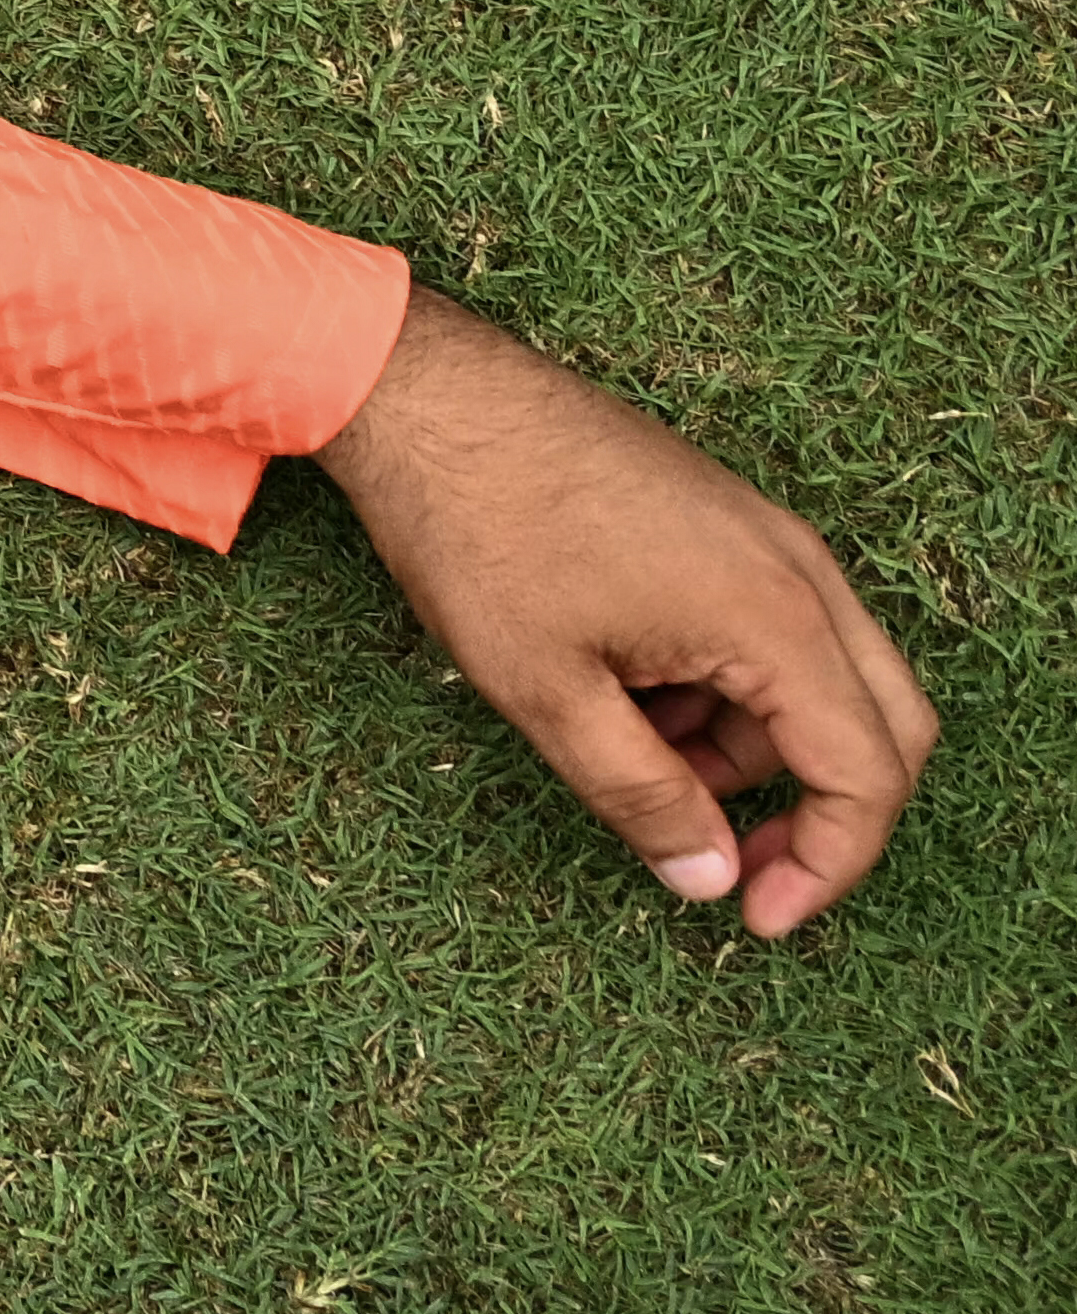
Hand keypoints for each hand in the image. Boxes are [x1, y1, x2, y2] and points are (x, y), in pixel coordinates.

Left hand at [315, 291, 933, 935]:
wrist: (429, 396)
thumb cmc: (477, 531)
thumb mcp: (546, 690)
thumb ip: (640, 795)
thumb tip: (710, 879)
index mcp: (777, 618)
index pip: (868, 774)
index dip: (827, 865)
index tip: (759, 917)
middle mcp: (802, 573)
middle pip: (884, 729)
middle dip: (823, 813)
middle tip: (733, 865)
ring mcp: (771, 541)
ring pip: (823, 683)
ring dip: (754, 748)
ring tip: (633, 751)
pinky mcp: (729, 526)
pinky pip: (775, 633)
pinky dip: (725, 690)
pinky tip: (627, 693)